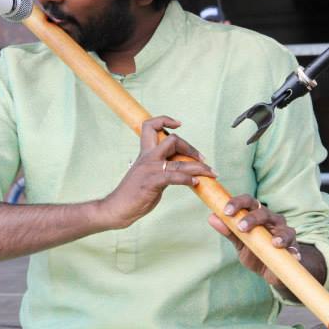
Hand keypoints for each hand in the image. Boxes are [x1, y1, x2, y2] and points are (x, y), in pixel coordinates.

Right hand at [99, 116, 215, 228]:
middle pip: (172, 140)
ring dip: (199, 167)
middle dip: (191, 148)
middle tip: (203, 159)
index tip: (179, 124)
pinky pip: (175, 177)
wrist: (117, 208)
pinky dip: (188, 179)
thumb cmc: (133, 194)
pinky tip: (196, 183)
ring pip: (180, 162)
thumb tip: (181, 167)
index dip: (165, 120)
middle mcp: (147, 157)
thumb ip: (162, 166)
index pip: (150, 126)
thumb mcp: (148, 174)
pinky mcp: (152, 182)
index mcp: (145, 153)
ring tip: (211, 173)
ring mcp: (150, 169)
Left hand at [207, 194, 301, 288]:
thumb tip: (211, 217)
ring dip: (280, 236)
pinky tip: (294, 256)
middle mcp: (272, 220)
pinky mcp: (293, 249)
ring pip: (285, 230)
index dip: (237, 203)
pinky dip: (294, 252)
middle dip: (252, 218)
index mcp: (256, 215)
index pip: (248, 201)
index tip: (226, 211)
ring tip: (275, 243)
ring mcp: (284, 233)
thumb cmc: (255, 251)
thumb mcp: (240, 242)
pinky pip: (295, 249)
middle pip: (264, 212)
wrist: (272, 270)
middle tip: (241, 228)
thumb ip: (229, 231)